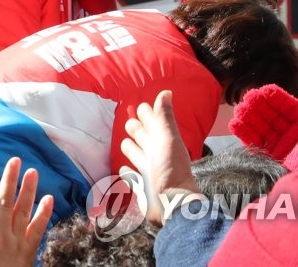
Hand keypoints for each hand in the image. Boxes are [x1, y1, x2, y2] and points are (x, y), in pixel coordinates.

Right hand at [120, 90, 198, 224]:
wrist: (171, 204)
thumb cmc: (171, 170)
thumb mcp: (168, 139)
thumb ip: (164, 117)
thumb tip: (166, 91)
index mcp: (161, 140)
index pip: (151, 121)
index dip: (145, 113)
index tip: (140, 106)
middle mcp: (154, 153)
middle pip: (142, 136)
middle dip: (136, 128)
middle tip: (131, 123)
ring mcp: (147, 170)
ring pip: (135, 154)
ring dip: (130, 148)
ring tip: (126, 143)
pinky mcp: (140, 186)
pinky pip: (130, 176)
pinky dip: (128, 172)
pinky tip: (125, 169)